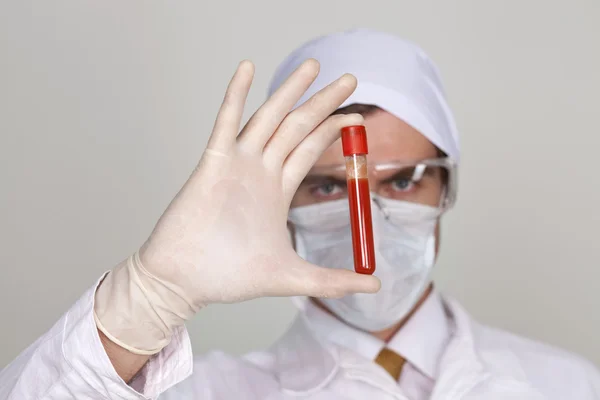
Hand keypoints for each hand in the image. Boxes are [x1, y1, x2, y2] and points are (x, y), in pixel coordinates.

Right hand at [94, 59, 380, 354]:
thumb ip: (333, 280)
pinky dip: (235, 95)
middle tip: (349, 79)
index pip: (309, 149)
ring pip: (269, 118)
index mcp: (276, 190)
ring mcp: (237, 164)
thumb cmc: (229, 278)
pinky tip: (248, 68)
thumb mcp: (292, 277)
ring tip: (312, 66)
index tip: (357, 120)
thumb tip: (375, 287)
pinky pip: (225, 122)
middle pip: (297, 126)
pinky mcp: (213, 164)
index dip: (332, 131)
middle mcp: (260, 171)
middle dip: (323, 102)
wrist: (184, 283)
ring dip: (289, 90)